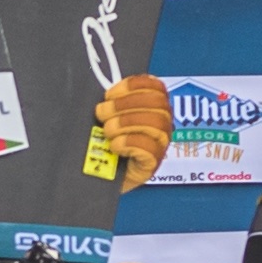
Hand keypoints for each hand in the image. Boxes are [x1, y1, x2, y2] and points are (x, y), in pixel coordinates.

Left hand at [94, 72, 174, 188]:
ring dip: (126, 122)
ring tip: (107, 130)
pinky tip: (115, 145)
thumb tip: (105, 93)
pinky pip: (149, 148)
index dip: (133, 86)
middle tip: (102, 112)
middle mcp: (162, 124)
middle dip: (125, 104)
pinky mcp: (152, 164)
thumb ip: (112, 102)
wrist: (99, 176)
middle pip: (157, 103)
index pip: (156, 87)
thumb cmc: (104, 143)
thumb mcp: (108, 118)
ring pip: (155, 123)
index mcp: (153, 107)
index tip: (110, 94)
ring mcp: (160, 144)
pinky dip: (129, 142)